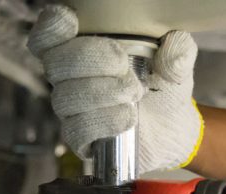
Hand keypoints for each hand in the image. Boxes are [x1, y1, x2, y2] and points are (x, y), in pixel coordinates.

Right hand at [27, 5, 203, 174]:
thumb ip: (177, 50)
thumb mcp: (175, 64)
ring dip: (102, 93)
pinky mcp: (80, 138)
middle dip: (90, 60)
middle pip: (55, 63)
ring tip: (134, 94)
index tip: (72, 23)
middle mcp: (70, 78)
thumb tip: (173, 47)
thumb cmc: (164, 88)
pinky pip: (76, 130)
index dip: (51, 29)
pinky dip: (104, 122)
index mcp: (83, 49)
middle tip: (124, 66)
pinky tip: (127, 118)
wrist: (173, 128)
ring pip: (66, 98)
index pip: (48, 38)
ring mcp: (72, 109)